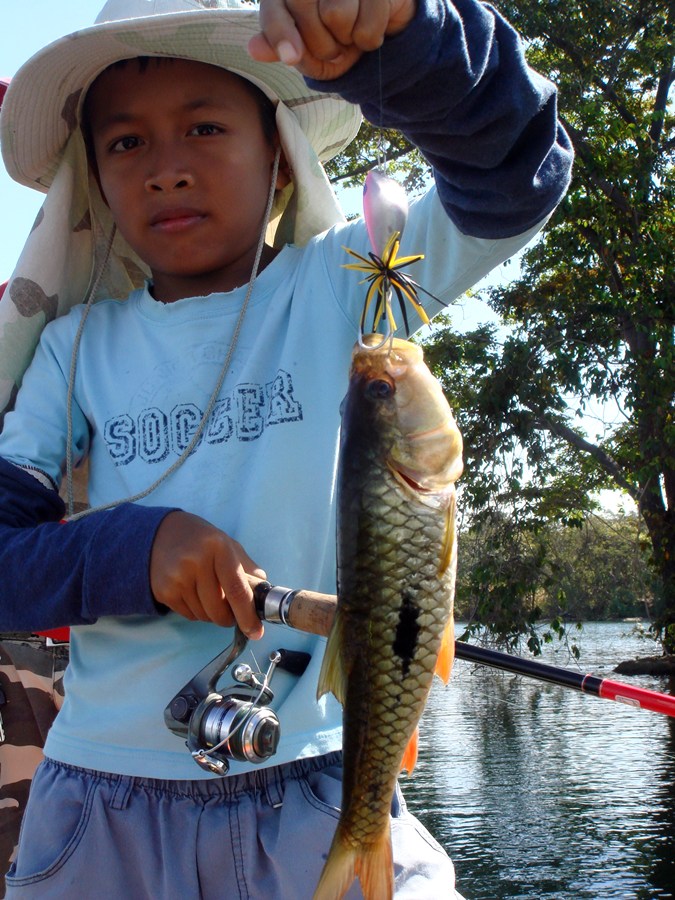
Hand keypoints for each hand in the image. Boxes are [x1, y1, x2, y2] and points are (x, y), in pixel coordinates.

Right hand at [150, 511, 265, 637]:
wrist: (161, 534)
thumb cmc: (202, 541)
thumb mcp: (229, 545)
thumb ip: (248, 570)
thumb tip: (263, 597)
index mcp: (218, 548)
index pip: (237, 590)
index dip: (247, 615)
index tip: (255, 632)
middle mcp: (195, 562)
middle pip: (219, 610)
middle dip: (229, 618)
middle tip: (231, 611)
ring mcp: (177, 577)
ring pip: (204, 616)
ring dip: (212, 614)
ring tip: (209, 595)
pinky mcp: (164, 590)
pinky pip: (189, 616)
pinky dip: (197, 612)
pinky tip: (193, 594)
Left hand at [248, 0, 417, 80]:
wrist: (374, 33)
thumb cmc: (332, 40)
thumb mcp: (303, 52)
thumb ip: (279, 46)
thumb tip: (254, 49)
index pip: (275, 8)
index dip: (280, 33)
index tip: (291, 58)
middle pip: (303, 6)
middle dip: (319, 44)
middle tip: (333, 49)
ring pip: (336, 15)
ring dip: (347, 40)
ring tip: (351, 34)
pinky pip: (367, 25)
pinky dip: (369, 39)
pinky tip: (371, 26)